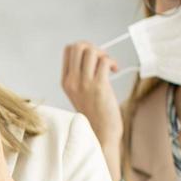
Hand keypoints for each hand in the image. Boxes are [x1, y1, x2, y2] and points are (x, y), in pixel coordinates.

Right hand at [60, 41, 122, 175]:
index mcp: (66, 81)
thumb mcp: (80, 93)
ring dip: (104, 54)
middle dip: (93, 47)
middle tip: (101, 59)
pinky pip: (104, 61)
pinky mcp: (99, 86)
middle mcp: (72, 81)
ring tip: (109, 66)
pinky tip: (114, 70)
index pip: (68, 50)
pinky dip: (111, 62)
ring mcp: (84, 83)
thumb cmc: (95, 114)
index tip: (94, 57)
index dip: (84, 47)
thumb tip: (95, 55)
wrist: (100, 133)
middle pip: (78, 46)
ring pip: (91, 51)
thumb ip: (82, 76)